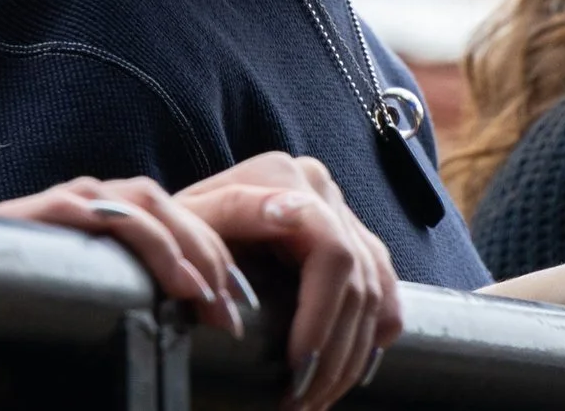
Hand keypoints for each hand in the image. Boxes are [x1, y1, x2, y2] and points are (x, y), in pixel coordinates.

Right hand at [0, 176, 254, 339]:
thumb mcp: (111, 296)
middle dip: (206, 255)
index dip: (216, 253)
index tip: (238, 306)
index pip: (180, 215)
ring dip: (176, 247)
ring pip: (137, 202)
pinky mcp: (35, 214)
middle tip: (227, 311)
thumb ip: (146, 290)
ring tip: (197, 294)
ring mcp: (64, 201)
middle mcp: (92, 198)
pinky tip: (155, 270)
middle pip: (164, 204)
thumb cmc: (48, 314)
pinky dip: (131, 235)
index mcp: (115, 214)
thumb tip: (211, 316)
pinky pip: (88, 209)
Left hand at [177, 152, 402, 410]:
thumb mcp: (187, 222)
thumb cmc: (179, 234)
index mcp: (284, 177)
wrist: (184, 227)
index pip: (332, 253)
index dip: (321, 317)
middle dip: (334, 351)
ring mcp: (342, 213)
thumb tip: (284, 218)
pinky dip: (373, 335)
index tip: (297, 369)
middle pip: (357, 282)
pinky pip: (385, 292)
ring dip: (349, 357)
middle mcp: (321, 189)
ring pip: (373, 294)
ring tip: (316, 398)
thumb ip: (227, 214)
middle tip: (302, 400)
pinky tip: (350, 368)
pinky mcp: (354, 240)